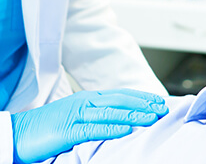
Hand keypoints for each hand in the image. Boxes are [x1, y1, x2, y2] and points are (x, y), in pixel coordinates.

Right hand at [12, 88, 167, 162]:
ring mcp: (78, 114)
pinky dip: (112, 129)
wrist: (22, 131)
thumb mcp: (78, 114)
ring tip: (152, 117)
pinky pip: (94, 129)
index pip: (121, 94)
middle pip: (120, 100)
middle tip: (162, 108)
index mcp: (89, 97)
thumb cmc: (51, 125)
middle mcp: (86, 101)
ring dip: (134, 115)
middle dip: (143, 104)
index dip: (141, 97)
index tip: (158, 101)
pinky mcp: (69, 129)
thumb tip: (119, 118)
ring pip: (112, 112)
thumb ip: (97, 113)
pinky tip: (126, 130)